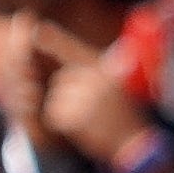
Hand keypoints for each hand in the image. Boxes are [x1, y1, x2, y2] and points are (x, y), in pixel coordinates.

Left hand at [18, 17, 152, 165]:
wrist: (136, 143)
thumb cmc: (123, 117)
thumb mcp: (113, 89)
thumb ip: (93, 77)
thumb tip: (65, 73)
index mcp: (105, 69)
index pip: (75, 51)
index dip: (56, 41)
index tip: (37, 30)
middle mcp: (96, 78)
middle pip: (62, 81)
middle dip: (68, 96)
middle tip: (91, 112)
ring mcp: (87, 96)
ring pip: (56, 99)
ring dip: (66, 112)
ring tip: (89, 120)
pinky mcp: (78, 115)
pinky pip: (55, 116)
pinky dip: (63, 124)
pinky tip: (82, 129)